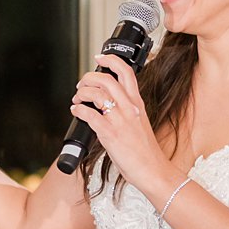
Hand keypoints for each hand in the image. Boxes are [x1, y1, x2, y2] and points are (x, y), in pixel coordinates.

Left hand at [71, 55, 170, 191]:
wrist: (153, 170)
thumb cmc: (145, 151)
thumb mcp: (139, 123)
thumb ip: (126, 111)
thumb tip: (107, 104)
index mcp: (137, 104)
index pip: (127, 73)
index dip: (111, 61)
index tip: (100, 57)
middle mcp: (129, 109)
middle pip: (107, 80)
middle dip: (89, 78)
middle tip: (82, 84)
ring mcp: (120, 121)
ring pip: (97, 94)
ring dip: (82, 93)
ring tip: (77, 99)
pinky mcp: (110, 134)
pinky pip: (90, 115)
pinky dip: (78, 110)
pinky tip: (76, 111)